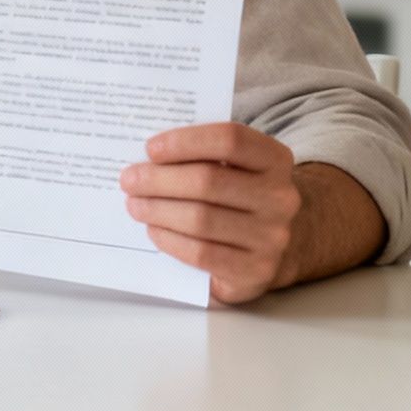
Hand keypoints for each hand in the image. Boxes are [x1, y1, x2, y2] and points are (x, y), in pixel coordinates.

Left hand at [120, 123, 300, 303]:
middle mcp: (281, 197)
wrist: (277, 244)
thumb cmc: (241, 196)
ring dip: (158, 210)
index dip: (186, 141)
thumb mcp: (235, 167)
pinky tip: (153, 230)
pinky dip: (170, 240)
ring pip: (201, 219)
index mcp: (275, 160)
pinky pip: (202, 253)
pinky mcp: (256, 270)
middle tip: (129, 179)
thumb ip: (203, 156)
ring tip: (134, 205)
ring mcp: (272, 237)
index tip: (151, 148)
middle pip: (208, 181)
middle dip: (160, 180)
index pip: (230, 139)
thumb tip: (148, 158)